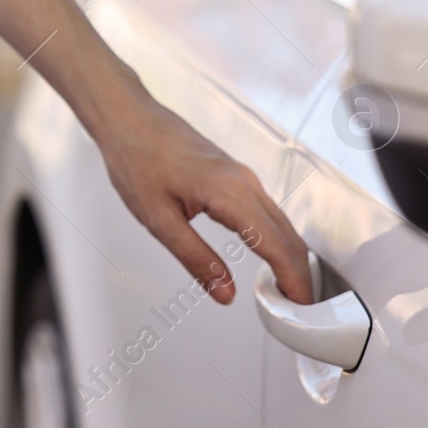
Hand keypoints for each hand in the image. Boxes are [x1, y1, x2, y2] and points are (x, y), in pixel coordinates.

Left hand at [95, 79, 314, 305]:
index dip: (293, 280)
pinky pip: (268, 210)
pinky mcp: (235, 174)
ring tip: (288, 291)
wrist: (128, 118)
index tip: (300, 307)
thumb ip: (194, 259)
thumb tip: (224, 292)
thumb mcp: (158, 220)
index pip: (276, 245)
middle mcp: (244, 181)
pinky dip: (277, 238)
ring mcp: (242, 175)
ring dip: (291, 257)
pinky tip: (270, 255)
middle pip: (288, 235)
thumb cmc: (136, 158)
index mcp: (229, 191)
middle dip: (300, 274)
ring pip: (281, 222)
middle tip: (299, 308)